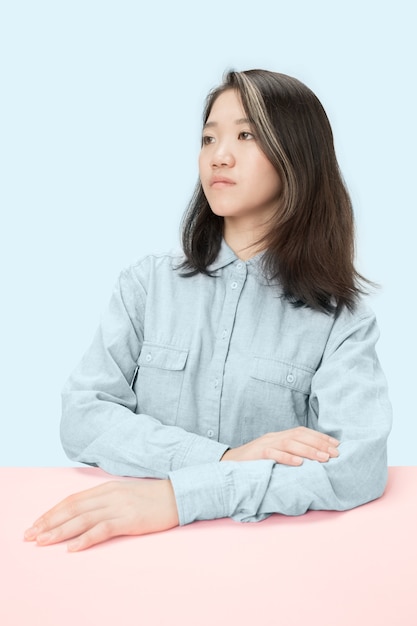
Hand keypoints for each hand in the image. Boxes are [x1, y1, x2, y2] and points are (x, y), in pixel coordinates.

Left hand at [24, 478, 178, 551]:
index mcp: (107, 487)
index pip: (73, 499)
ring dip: (60, 531)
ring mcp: (119, 506)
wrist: (180, 494)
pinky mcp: (129, 519)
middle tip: (30, 535)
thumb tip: (87, 512)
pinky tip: (72, 548)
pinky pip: (102, 529)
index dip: (53, 511)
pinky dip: (84, 539)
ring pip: (82, 519)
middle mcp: (109, 494)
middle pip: (72, 508)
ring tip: (43, 541)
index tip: (37, 523)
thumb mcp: (126, 493)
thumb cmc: (154, 497)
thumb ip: (107, 499)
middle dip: (49, 522)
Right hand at [221, 426, 339, 465]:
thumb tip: (313, 460)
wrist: (227, 464)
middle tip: (336, 454)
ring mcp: (264, 444)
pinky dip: (287, 458)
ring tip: (324, 459)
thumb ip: (289, 453)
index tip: (336, 444)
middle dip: (320, 444)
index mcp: (278, 436)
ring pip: (289, 443)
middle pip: (299, 435)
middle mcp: (273, 437)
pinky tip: (299, 464)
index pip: (302, 431)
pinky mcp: (256, 454)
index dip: (320, 437)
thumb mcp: (273, 455)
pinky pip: (273, 454)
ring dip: (309, 451)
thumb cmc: (253, 463)